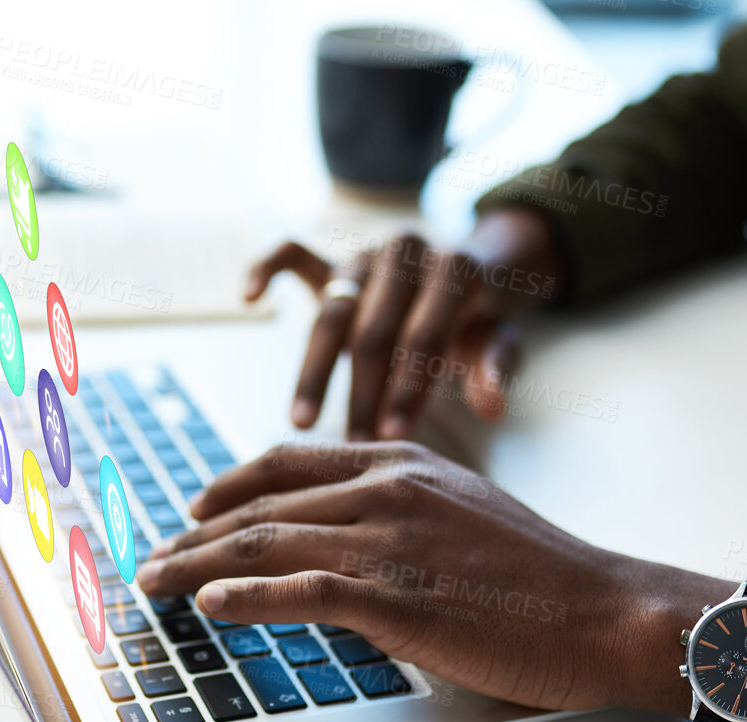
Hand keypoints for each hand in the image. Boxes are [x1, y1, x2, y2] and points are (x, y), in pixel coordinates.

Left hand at [133, 441, 718, 711]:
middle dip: (193, 536)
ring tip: (155, 586)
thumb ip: (396, 510)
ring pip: (266, 544)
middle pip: (260, 505)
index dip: (226, 486)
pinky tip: (210, 607)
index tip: (189, 511)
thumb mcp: (462, 512)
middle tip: (151, 562)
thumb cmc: (541, 575)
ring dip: (197, 568)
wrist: (606, 610)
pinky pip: (302, 591)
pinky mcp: (399, 598)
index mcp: (400, 463)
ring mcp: (390, 541)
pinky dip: (246, 598)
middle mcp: (386, 490)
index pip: (287, 463)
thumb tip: (334, 536)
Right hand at [244, 207, 565, 438]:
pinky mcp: (332, 256)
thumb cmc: (477, 317)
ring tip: (302, 422)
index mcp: (453, 268)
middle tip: (353, 445)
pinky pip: (290, 250)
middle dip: (363, 393)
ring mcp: (364, 252)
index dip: (408, 389)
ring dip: (314, 372)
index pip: (423, 336)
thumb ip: (494, 366)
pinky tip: (249, 300)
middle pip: (373, 329)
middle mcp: (405, 251)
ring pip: (330, 311)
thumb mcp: (498, 339)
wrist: (464, 269)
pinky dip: (265, 267)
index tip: (393, 439)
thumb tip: (492, 408)